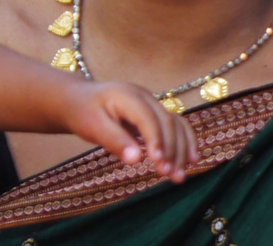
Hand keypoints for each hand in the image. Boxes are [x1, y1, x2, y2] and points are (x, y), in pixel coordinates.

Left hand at [63, 81, 197, 181]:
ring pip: (175, 124)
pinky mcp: (155, 113)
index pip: (148, 117)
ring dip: (181, 150)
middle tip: (171, 176)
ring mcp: (152, 103)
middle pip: (166, 121)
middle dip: (172, 149)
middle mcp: (144, 96)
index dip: (156, 139)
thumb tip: (137, 159)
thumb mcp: (93, 127)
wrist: (80, 100)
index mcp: (127, 95)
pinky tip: (191, 161)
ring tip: (180, 176)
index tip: (159, 163)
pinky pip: (176, 125)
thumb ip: (115, 141)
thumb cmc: (84, 113)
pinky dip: (185, 142)